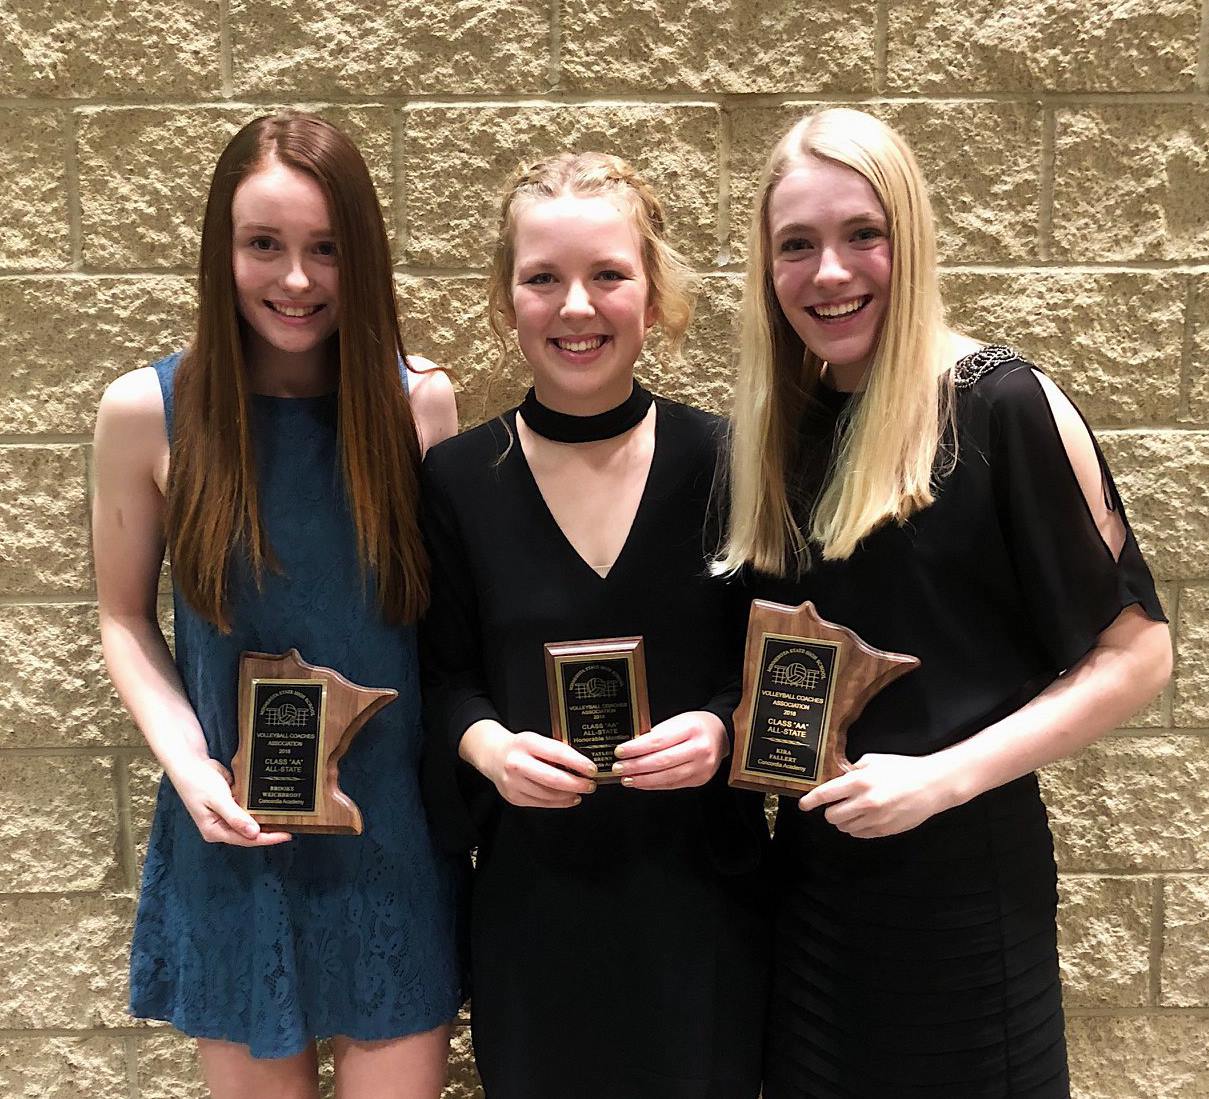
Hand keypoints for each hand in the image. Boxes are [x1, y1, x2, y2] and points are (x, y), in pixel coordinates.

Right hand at [172, 757, 291, 846]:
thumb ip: (235, 816)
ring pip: (249, 821)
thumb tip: (254, 833)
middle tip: (290, 826)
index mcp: (214, 831)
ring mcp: (226, 815)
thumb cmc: (198, 781)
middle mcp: (220, 826)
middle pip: (249, 833)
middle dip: (268, 831)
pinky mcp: (230, 804)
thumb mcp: (218, 799)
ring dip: (265, 820)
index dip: (267, 838)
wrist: (190, 763)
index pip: (245, 840)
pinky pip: (247, 809)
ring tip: (286, 819)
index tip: (285, 836)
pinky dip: (258, 808)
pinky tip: (272, 805)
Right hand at [469, 726, 597, 808]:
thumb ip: (554, 750)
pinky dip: (558, 802)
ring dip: (569, 795)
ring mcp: (513, 782)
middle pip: (553, 779)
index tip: (592, 769)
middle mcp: (517, 763)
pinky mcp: (513, 797)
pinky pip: (541, 803)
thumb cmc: (519, 747)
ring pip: (548, 794)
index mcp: (526, 743)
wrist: (492, 755)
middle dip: (577, 784)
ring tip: (581, 791)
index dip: (578, 763)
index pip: (557, 753)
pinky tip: (568, 798)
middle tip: (590, 785)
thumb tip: (581, 765)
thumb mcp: (535, 739)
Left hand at [612, 711, 728, 790]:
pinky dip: (654, 785)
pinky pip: (673, 784)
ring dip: (643, 779)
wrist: (721, 734)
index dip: (636, 748)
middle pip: (661, 761)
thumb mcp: (678, 721)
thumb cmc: (696, 725)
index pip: (658, 741)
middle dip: (636, 766)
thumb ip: (658, 734)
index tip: (620, 751)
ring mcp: (702, 766)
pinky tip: (642, 782)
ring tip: (627, 778)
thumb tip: (632, 748)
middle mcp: (699, 748)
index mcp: (691, 729)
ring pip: (666, 777)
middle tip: (619, 767)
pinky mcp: (700, 779)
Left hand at [796, 753, 956, 837]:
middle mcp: (865, 802)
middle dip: (830, 811)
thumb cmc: (903, 768)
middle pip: (831, 816)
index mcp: (859, 782)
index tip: (802, 805)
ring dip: (845, 820)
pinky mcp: (885, 831)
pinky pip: (860, 834)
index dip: (810, 801)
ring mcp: (875, 819)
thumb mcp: (874, 761)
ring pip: (845, 828)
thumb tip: (838, 778)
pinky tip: (867, 817)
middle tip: (838, 804)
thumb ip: (853, 770)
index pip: (825, 795)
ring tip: (855, 809)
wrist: (933, 785)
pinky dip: (858, 827)